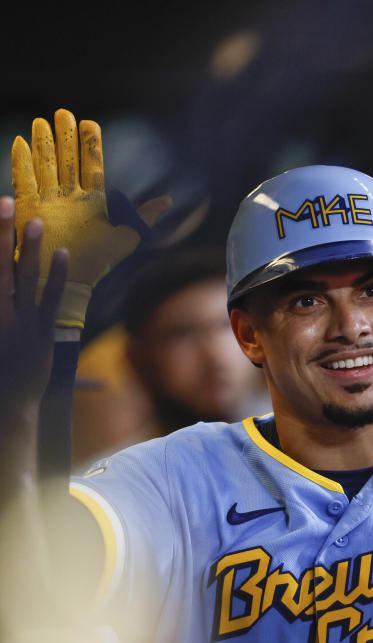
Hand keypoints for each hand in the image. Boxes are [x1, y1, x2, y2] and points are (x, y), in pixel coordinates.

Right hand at [0, 196, 66, 409]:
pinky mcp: (40, 334)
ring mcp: (18, 323)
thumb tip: (8, 288)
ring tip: (36, 221)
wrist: (5, 406)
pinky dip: (57, 276)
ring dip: (30, 248)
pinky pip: (50, 299)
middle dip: (1, 233)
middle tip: (5, 202)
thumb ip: (2, 307)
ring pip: (24, 278)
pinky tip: (63, 254)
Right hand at [12, 110, 170, 326]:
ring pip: (45, 165)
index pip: (92, 166)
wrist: (69, 280)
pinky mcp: (30, 207)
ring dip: (44, 144)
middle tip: (62, 113)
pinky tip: (21, 142)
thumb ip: (144, 216)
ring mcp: (49, 200)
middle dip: (65, 137)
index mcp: (92, 201)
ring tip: (41, 122)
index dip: (90, 145)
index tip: (89, 123)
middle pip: (67, 159)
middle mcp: (70, 197)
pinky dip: (22, 162)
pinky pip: (24, 180)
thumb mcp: (126, 237)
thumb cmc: (97, 262)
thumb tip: (169, 200)